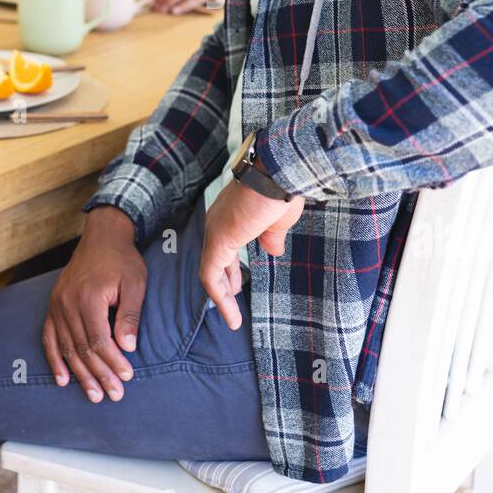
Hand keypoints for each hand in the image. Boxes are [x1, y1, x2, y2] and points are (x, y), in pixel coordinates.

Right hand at [42, 207, 145, 402]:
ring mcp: (57, 305)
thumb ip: (129, 314)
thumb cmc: (122, 260)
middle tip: (114, 395)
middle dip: (99, 375)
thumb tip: (127, 347)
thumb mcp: (134, 283)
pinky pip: (50, 337)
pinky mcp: (53, 305)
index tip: (127, 377)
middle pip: (82, 348)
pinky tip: (62, 379)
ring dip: (79, 374)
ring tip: (93, 394)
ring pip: (67, 348)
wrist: (102, 236)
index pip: (99, 340)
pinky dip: (54, 360)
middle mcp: (67, 303)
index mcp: (88, 297)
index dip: (112, 362)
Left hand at [200, 179, 304, 330]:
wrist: (277, 173)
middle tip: (231, 301)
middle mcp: (218, 222)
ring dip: (222, 298)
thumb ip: (271, 236)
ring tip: (233, 320)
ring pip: (211, 272)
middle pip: (215, 260)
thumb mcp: (278, 220)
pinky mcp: (217, 242)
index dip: (231, 269)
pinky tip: (231, 315)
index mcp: (231, 216)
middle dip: (225, 283)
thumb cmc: (281, 189)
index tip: (237, 286)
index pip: (225, 248)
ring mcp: (215, 232)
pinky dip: (220, 298)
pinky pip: (211, 277)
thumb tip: (273, 250)